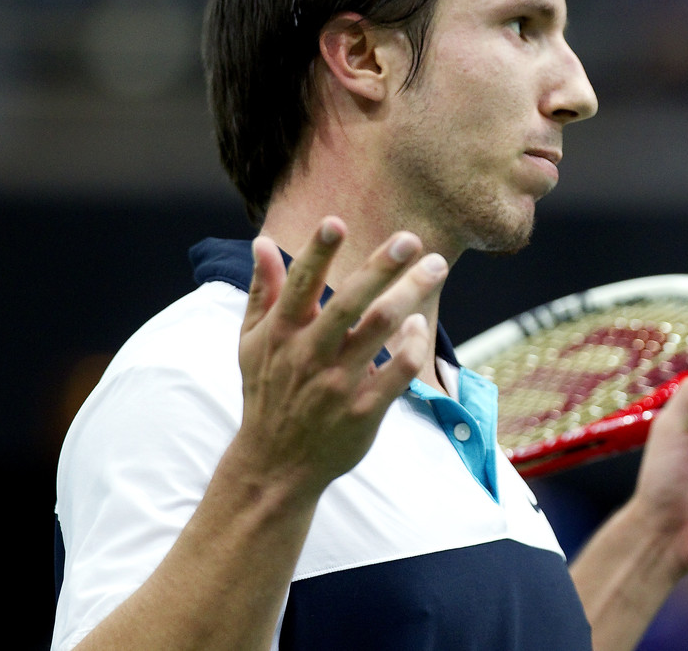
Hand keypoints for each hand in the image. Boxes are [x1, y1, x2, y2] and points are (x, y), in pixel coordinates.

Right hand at [233, 217, 447, 496]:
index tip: (335, 222)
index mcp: (282, 334)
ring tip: (434, 267)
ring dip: (410, 295)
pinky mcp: (363, 411)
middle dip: (380, 267)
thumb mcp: (252, 343)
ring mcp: (337, 384)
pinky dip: (411, 345)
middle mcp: (309, 355)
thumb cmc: (267, 393)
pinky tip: (419, 323)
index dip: (317, 253)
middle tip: (411, 239)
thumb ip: (262, 291)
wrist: (275, 465)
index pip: (301, 284)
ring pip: (379, 330)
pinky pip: (397, 373)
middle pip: (349, 302)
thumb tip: (262, 242)